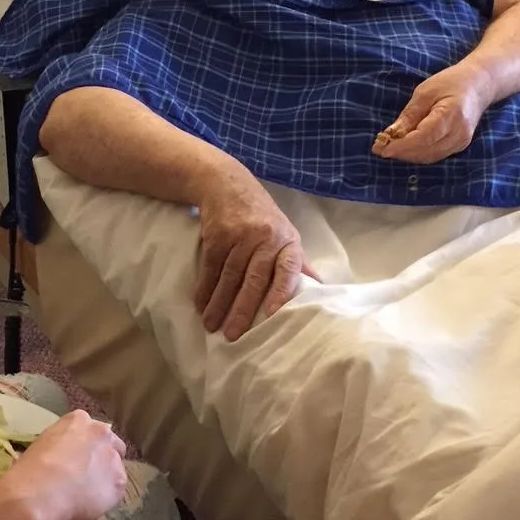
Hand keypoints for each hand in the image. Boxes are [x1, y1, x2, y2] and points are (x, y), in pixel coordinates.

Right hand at [0, 410, 128, 519]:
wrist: (37, 496)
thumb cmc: (30, 470)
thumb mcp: (42, 445)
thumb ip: (61, 446)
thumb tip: (62, 460)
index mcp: (79, 420)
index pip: (91, 431)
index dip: (85, 448)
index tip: (77, 460)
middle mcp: (101, 433)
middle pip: (112, 445)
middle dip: (103, 459)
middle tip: (86, 476)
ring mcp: (113, 457)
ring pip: (115, 469)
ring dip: (104, 479)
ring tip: (84, 496)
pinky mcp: (119, 482)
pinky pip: (115, 491)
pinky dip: (105, 499)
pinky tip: (87, 505)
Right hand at [194, 166, 316, 341]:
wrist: (227, 184)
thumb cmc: (261, 216)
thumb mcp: (284, 233)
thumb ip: (297, 262)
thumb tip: (319, 288)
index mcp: (287, 242)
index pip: (288, 269)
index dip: (281, 292)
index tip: (272, 315)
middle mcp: (265, 239)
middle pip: (254, 279)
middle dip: (242, 309)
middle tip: (233, 335)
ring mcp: (240, 236)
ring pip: (229, 277)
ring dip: (219, 304)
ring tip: (211, 325)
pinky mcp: (217, 235)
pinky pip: (211, 267)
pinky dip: (204, 288)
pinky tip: (200, 305)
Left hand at [372, 62, 488, 163]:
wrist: (479, 85)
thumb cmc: (451, 82)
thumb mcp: (425, 92)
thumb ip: (409, 116)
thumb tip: (391, 134)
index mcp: (452, 116)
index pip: (423, 138)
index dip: (401, 146)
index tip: (381, 148)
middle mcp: (459, 134)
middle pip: (425, 151)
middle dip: (401, 153)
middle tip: (379, 148)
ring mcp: (461, 142)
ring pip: (429, 157)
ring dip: (407, 156)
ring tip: (388, 148)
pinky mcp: (459, 146)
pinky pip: (435, 155)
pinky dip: (418, 154)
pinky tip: (404, 148)